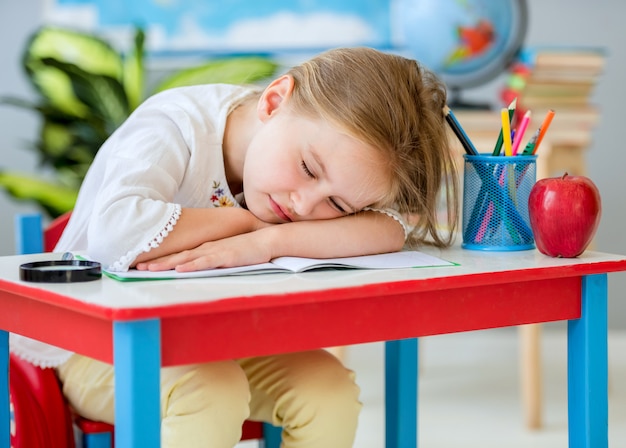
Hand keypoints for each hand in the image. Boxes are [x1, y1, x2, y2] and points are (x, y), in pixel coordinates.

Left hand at [135, 229, 275, 271]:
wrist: (265, 238)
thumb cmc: (247, 248)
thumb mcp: (225, 254)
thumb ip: (212, 259)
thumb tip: (201, 266)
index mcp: (205, 248)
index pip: (179, 255)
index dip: (162, 260)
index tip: (145, 264)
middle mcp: (205, 248)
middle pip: (177, 257)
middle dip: (157, 262)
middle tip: (138, 268)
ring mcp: (214, 251)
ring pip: (186, 259)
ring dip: (167, 265)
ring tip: (150, 269)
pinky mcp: (225, 256)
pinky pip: (205, 262)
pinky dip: (191, 266)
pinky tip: (180, 270)